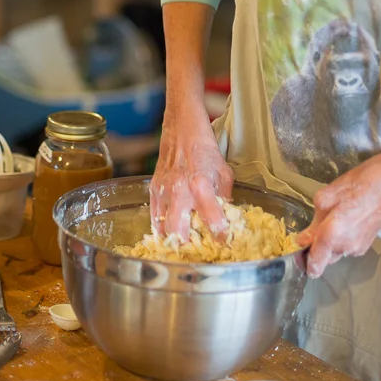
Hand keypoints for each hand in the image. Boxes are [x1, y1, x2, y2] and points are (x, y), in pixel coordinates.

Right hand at [150, 103, 233, 241]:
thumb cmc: (205, 150)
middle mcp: (180, 192)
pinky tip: (170, 232)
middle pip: (179, 233)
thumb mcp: (224, 174)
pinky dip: (161, 229)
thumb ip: (224, 199)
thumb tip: (226, 220)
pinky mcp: (153, 190)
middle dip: (189, 247)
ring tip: (184, 245)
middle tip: (198, 250)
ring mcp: (163, 192)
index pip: (213, 222)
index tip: (225, 242)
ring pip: (163, 229)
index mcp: (201, 186)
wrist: (182, 130)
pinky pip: (154, 218)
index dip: (222, 237)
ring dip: (173, 240)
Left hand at [297, 151, 380, 277]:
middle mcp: (344, 248)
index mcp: (331, 236)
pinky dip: (342, 239)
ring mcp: (358, 248)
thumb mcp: (327, 196)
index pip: (314, 265)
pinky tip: (347, 220)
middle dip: (317, 248)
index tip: (299, 251)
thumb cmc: (357, 185)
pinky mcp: (367, 245)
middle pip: (324, 259)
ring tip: (334, 218)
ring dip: (331, 242)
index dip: (303, 261)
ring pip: (336, 253)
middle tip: (316, 226)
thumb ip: (313, 221)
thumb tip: (304, 239)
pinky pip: (347, 247)